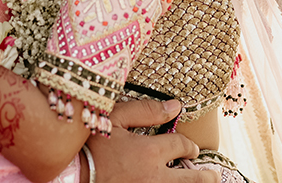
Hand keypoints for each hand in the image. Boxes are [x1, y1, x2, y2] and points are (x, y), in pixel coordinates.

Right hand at [88, 100, 216, 182]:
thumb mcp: (114, 119)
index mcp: (150, 152)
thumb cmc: (88, 145)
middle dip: (206, 176)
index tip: (191, 149)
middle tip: (212, 176)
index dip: (190, 146)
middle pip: (193, 179)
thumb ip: (146, 111)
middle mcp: (155, 177)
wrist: (69, 176)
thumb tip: (176, 105)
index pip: (182, 146)